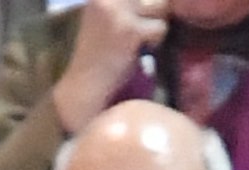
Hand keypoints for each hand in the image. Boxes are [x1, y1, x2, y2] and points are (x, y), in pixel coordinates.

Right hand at [54, 0, 164, 131]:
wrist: (87, 83)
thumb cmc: (101, 54)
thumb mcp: (109, 19)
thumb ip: (128, 7)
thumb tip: (161, 2)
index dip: (146, 4)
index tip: (142, 18)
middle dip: (154, 12)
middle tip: (141, 33)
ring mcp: (118, 11)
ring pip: (160, 6)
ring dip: (156, 26)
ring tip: (140, 41)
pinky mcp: (130, 30)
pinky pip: (161, 27)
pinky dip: (155, 42)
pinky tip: (139, 51)